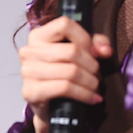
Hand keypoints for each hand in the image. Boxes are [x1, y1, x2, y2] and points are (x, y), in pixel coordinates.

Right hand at [20, 16, 110, 132]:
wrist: (51, 108)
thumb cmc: (64, 76)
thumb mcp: (80, 54)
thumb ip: (94, 44)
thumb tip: (105, 50)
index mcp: (38, 36)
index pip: (64, 24)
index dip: (85, 38)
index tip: (94, 52)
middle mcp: (28, 51)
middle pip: (72, 51)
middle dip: (92, 65)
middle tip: (97, 75)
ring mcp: (27, 71)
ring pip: (71, 71)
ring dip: (90, 82)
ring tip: (95, 87)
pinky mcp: (30, 91)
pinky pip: (65, 88)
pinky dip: (84, 94)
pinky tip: (92, 98)